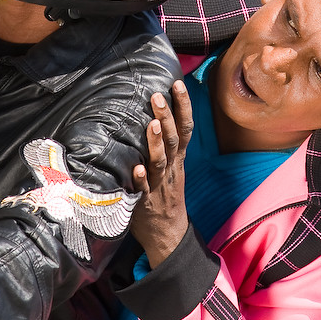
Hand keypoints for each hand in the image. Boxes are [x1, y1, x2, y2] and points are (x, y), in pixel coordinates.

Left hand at [130, 80, 193, 267]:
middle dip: (166, 116)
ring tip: (150, 123)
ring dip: (155, 142)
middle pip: (173, 139)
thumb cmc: (164, 196)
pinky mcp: (146, 202)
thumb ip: (164, 146)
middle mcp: (172, 169)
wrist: (169, 235)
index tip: (177, 84)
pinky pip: (143, 189)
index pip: (184, 128)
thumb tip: (152, 114)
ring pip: (160, 161)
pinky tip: (135, 168)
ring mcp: (160, 185)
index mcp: (178, 159)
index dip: (183, 106)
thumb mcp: (170, 168)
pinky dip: (140, 178)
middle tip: (158, 95)